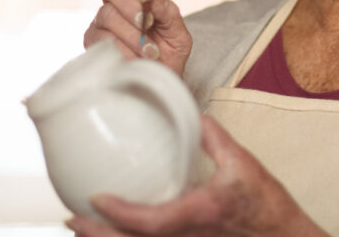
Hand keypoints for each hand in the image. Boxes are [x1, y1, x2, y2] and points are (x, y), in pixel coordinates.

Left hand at [65, 116, 328, 236]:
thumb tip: (193, 114)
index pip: (148, 221)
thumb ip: (214, 137)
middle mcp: (186, 236)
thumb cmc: (267, 205)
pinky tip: (118, 232)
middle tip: (72, 219)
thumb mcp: (243, 162)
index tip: (95, 198)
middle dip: (97, 235)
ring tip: (84, 227)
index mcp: (197, 213)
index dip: (118, 213)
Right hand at [84, 0, 191, 75]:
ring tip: (151, 52)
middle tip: (148, 23)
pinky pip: (101, 39)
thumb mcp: (177, 32)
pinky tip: (137, 59)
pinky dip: (123, 49)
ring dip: (133, 34)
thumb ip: (167, 12)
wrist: (160, 81)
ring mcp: (101, 23)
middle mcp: (116, 5)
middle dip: (131, 5)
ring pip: (107, 15)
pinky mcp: (93, 42)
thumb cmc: (170, 54)